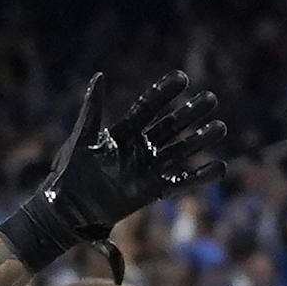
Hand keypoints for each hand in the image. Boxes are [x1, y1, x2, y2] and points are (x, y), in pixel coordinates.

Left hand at [7, 69, 228, 267]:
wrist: (65, 208)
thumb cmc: (68, 172)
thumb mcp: (81, 138)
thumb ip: (93, 109)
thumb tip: (99, 77)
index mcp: (122, 133)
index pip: (147, 108)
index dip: (164, 93)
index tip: (182, 77)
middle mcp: (139, 148)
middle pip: (170, 126)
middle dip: (190, 113)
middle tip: (210, 99)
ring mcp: (147, 169)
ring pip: (180, 150)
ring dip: (200, 139)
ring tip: (220, 127)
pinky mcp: (152, 190)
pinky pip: (181, 182)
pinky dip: (200, 176)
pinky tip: (219, 167)